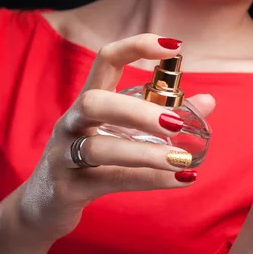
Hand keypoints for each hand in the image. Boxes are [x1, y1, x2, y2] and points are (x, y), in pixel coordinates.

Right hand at [19, 34, 214, 239]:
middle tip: (175, 122)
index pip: (106, 60)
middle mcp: (72, 122)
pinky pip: (107, 181)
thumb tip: (208, 101)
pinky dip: (146, 180)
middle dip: (136, 110)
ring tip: (181, 159)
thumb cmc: (90, 163)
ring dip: (144, 153)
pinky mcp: (67, 188)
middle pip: (95, 102)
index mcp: (87, 102)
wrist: (44, 207)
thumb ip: (162, 116)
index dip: (136, 47)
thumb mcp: (123, 136)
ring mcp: (64, 155)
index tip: (173, 47)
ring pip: (99, 147)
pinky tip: (180, 180)